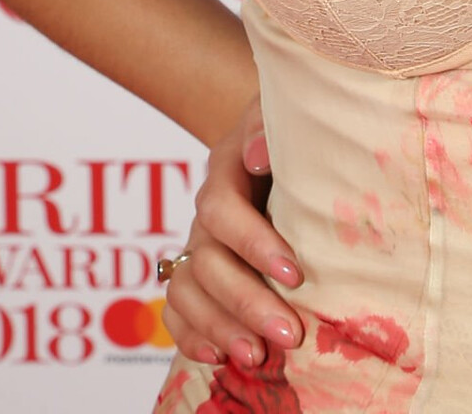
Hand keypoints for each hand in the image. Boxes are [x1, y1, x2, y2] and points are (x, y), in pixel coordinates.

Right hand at [161, 95, 305, 368]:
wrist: (281, 133)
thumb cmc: (292, 126)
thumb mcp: (286, 113)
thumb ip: (268, 127)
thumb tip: (257, 157)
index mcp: (226, 167)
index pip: (222, 209)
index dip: (253, 243)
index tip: (294, 274)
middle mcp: (207, 210)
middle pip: (207, 261)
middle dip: (246, 302)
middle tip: (290, 333)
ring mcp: (197, 241)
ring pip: (187, 290)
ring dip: (220, 327)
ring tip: (258, 356)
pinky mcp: (196, 269)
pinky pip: (176, 308)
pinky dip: (191, 336)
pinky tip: (220, 357)